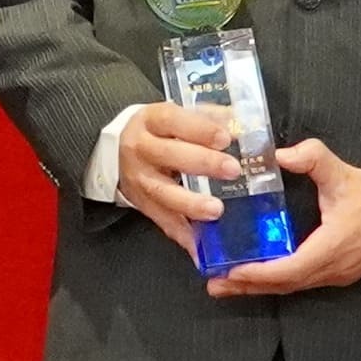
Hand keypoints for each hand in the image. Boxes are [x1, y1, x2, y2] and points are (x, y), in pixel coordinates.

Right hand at [112, 98, 246, 233]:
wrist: (118, 150)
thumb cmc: (159, 132)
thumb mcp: (178, 115)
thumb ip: (210, 118)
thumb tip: (242, 124)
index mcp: (152, 121)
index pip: (174, 121)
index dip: (200, 130)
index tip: (225, 138)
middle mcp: (141, 148)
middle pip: (170, 155)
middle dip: (203, 163)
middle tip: (233, 170)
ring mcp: (139, 178)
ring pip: (163, 192)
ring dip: (191, 204)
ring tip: (216, 210)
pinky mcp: (141, 203)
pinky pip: (162, 220)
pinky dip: (182, 234)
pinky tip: (200, 245)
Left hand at [213, 137, 360, 298]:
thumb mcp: (347, 176)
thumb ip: (314, 159)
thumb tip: (281, 153)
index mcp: (330, 249)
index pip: (287, 269)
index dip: (257, 273)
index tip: (230, 270)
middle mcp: (330, 269)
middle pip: (282, 285)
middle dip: (247, 285)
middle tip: (213, 283)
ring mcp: (335, 274)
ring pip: (291, 286)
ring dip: (259, 286)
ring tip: (227, 283)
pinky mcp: (338, 272)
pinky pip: (301, 281)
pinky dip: (277, 280)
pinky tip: (262, 274)